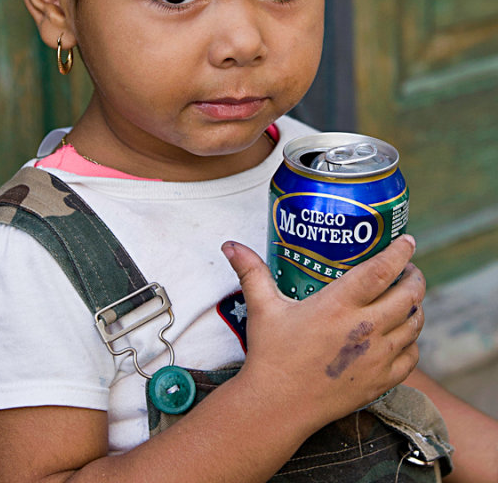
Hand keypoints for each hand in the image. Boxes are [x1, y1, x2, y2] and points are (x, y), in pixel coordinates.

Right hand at [222, 235, 423, 429]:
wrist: (278, 406)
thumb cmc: (271, 354)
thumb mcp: (263, 307)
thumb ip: (251, 271)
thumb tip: (230, 245)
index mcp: (337, 305)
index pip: (381, 271)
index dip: (399, 252)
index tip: (407, 240)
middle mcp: (363, 329)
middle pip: (408, 295)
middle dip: (414, 277)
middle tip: (409, 268)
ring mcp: (376, 357)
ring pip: (414, 324)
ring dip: (416, 307)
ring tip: (408, 297)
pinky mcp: (381, 381)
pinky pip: (412, 355)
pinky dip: (412, 340)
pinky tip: (403, 333)